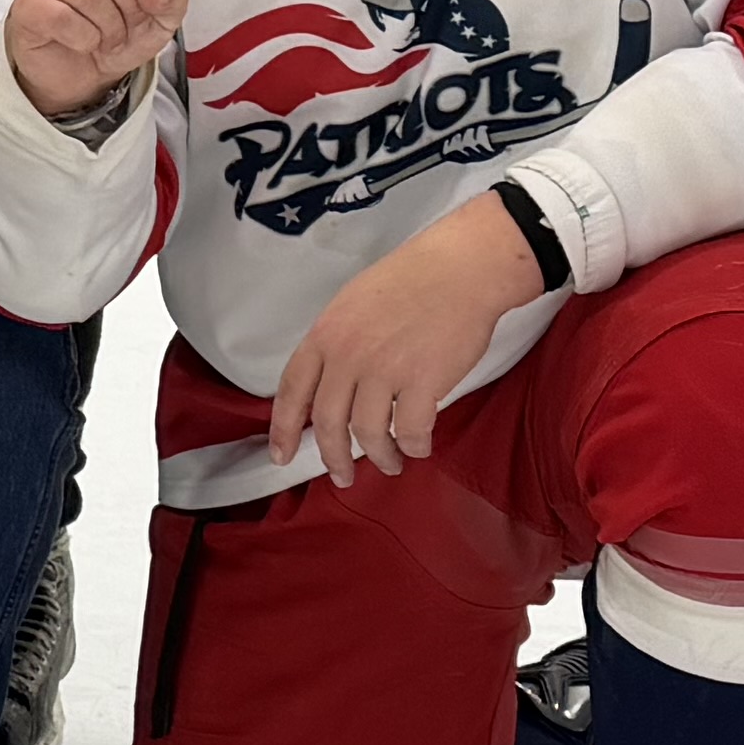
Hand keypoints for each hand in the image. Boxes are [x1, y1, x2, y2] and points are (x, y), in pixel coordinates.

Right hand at [3, 0, 189, 121]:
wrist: (75, 75)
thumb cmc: (116, 35)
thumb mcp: (159, 24)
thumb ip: (170, 1)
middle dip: (127, 5)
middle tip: (120, 25)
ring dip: (107, 29)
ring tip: (99, 36)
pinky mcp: (30, 3)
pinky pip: (68, 19)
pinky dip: (85, 40)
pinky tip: (79, 42)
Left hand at [265, 193, 539, 487]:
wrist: (462, 268)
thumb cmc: (413, 280)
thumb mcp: (353, 305)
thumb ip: (335, 344)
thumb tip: (330, 384)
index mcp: (325, 334)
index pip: (292, 391)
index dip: (284, 429)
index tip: (281, 455)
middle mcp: (348, 355)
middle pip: (328, 422)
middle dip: (333, 458)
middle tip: (342, 476)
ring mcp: (384, 369)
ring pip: (368, 433)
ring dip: (379, 457)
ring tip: (390, 463)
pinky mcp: (423, 381)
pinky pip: (410, 430)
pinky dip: (414, 446)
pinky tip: (419, 446)